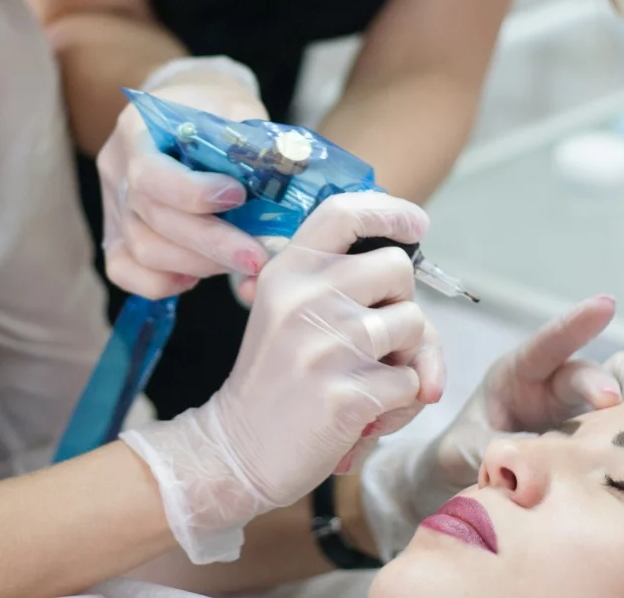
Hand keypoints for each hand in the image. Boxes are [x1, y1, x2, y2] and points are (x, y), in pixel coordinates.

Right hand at [98, 78, 269, 298]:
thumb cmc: (212, 106)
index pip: (149, 173)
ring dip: (196, 264)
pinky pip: (124, 270)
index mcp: (137, 129)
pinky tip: (196, 277)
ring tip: (239, 261)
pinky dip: (161, 282)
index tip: (239, 198)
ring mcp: (111, 204)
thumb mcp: (235, 108)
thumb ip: (254, 139)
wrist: (184, 105)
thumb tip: (293, 167)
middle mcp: (116, 168)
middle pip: (151, 218)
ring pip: (141, 250)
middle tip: (256, 256)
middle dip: (209, 243)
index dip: (192, 194)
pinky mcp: (115, 233)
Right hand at [122, 192, 442, 563]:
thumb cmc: (276, 378)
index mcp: (287, 270)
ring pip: (414, 324)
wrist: (238, 448)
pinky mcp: (348, 393)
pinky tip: (365, 411)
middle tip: (375, 333)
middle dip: (402, 300)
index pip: (344, 212)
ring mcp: (326, 344)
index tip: (416, 224)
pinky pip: (413, 382)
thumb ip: (345, 289)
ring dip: (407, 356)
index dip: (390, 210)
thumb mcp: (290, 313)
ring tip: (368, 376)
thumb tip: (420, 307)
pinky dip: (400, 401)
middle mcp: (304, 296)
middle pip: (397, 267)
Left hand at [417, 294, 619, 506]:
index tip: (604, 305)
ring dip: (613, 410)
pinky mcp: (584, 436)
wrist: (466, 470)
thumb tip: (532, 449)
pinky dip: (614, 430)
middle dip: (596, 383)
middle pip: (579, 375)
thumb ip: (496, 444)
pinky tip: (618, 438)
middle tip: (610, 398)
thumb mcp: (470, 442)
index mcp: (515, 373)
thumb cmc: (466, 444)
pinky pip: (605, 429)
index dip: (574, 324)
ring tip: (619, 420)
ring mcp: (571, 411)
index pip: (545, 344)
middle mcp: (549, 385)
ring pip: (599, 402)